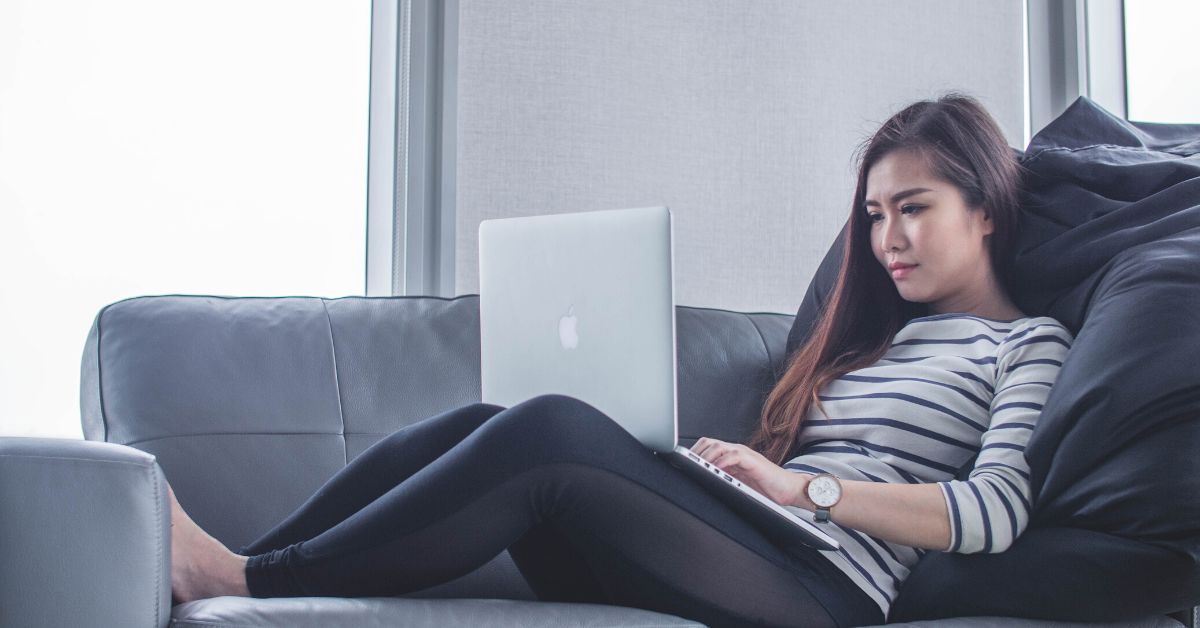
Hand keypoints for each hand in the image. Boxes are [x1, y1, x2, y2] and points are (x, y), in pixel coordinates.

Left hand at [691, 437, 811, 507]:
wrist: (790, 489)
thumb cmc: (767, 488)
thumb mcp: (739, 483)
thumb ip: (724, 479)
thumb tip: (703, 484)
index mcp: (731, 456)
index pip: (708, 447)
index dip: (694, 453)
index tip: (680, 463)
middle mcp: (736, 451)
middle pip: (709, 443)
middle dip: (695, 453)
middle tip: (685, 465)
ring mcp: (745, 454)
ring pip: (719, 446)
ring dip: (705, 456)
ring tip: (696, 467)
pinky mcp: (753, 460)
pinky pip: (733, 456)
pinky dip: (721, 462)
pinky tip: (714, 470)